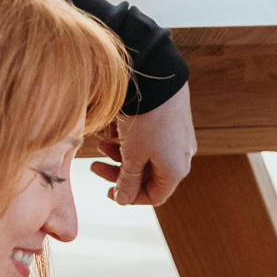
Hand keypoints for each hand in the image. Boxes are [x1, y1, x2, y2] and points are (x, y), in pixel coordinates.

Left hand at [90, 83, 196, 206]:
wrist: (157, 76)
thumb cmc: (146, 119)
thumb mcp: (132, 156)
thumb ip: (127, 182)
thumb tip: (123, 200)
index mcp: (176, 170)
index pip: (154, 196)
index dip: (130, 198)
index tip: (109, 192)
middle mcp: (181, 155)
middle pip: (147, 175)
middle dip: (119, 172)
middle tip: (95, 166)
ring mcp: (177, 136)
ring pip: (145, 155)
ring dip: (120, 153)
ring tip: (101, 142)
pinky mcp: (171, 119)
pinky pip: (149, 137)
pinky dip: (130, 137)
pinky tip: (114, 127)